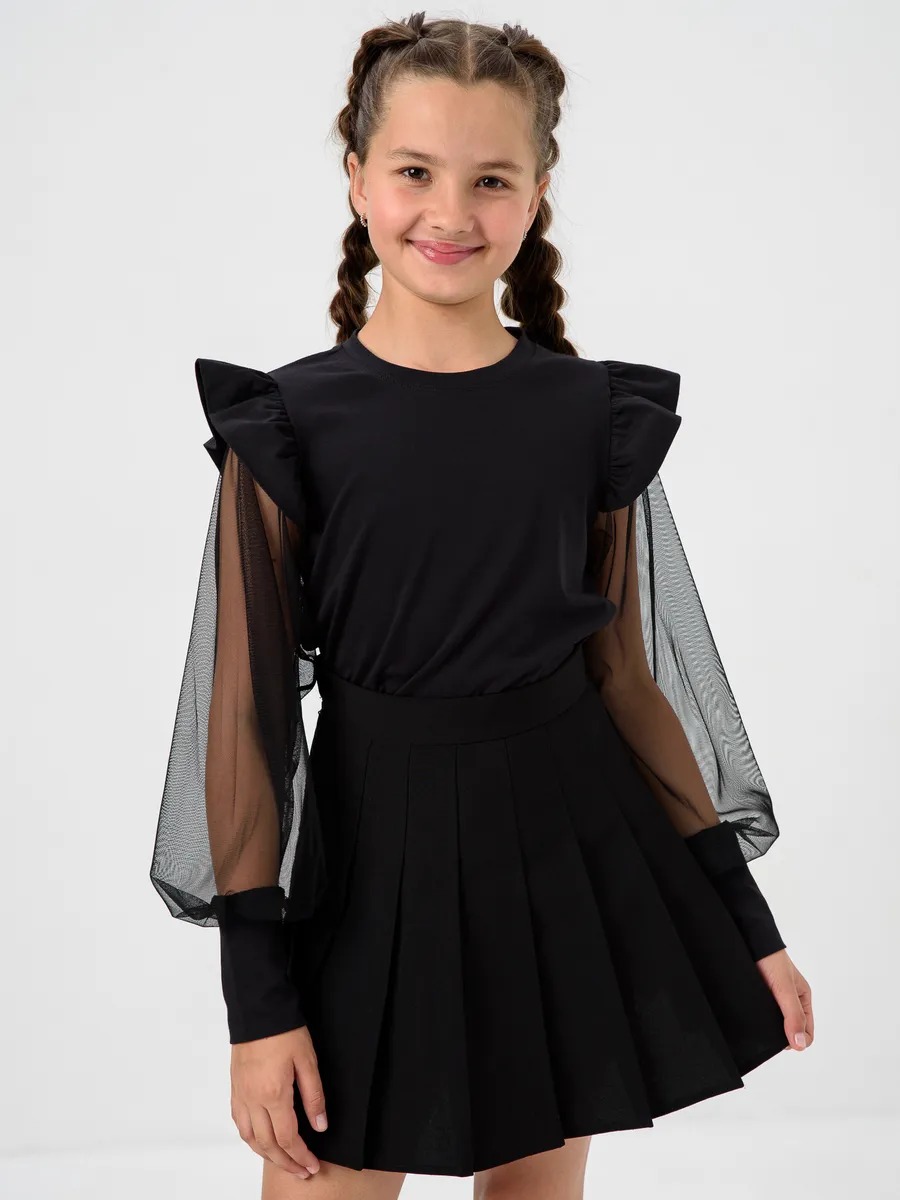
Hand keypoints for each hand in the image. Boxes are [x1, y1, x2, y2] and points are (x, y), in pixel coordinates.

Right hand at [230, 1024, 327, 1178]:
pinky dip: (251, 1139)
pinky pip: (240, 1124)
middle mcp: (253, 1100)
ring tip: (285, 1162)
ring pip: (250, 1139)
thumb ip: (314, 1096)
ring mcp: (241, 1095)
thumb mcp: (307, 1061)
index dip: (301, 1156)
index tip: (313, 1166)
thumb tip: (320, 1126)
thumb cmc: (284, 1031)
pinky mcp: (235, 1089)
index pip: (288, 1138)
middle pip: (268, 1145)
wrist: (258, 1010)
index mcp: (273, 1094)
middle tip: (303, 1172)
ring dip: (268, 1155)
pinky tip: (261, 1140)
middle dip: (287, 1163)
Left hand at [755, 948, 813, 1051]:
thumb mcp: (785, 988)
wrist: (748, 940)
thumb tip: (800, 1044)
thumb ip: (793, 1015)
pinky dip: (757, 1019)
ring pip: (775, 1025)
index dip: (797, 1040)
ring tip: (758, 1020)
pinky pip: (761, 1016)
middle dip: (782, 1036)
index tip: (783, 1040)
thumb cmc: (771, 958)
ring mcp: (773, 1000)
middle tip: (767, 1028)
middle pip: (791, 1031)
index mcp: (802, 999)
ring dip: (768, 1028)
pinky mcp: (759, 998)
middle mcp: (789, 1001)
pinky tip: (751, 1016)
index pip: (807, 1033)